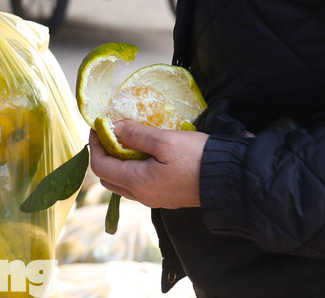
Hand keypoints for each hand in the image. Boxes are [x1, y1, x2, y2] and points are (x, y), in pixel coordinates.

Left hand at [88, 123, 206, 209]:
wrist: (229, 180)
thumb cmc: (196, 158)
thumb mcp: (164, 140)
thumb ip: (136, 135)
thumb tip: (115, 129)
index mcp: (138, 182)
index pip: (101, 165)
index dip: (95, 144)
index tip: (97, 126)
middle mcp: (143, 196)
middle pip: (109, 177)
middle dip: (104, 155)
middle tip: (109, 133)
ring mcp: (155, 199)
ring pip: (124, 183)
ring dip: (119, 162)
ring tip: (126, 140)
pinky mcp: (167, 197)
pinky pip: (140, 185)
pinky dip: (134, 169)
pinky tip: (144, 153)